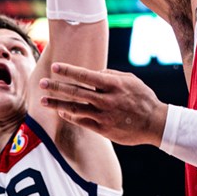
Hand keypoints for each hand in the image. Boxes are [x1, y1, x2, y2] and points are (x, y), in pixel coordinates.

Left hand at [39, 63, 168, 145]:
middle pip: (75, 92)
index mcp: (113, 85)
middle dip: (56, 87)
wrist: (155, 123)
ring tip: (43, 101)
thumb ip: (111, 75)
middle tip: (41, 83)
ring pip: (74, 108)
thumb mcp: (131, 80)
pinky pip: (81, 121)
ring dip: (57, 104)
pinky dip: (69, 116)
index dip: (69, 71)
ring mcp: (103, 115)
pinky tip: (61, 112)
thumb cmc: (143, 98)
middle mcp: (106, 99)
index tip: (55, 67)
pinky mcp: (103, 129)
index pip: (86, 75)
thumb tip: (94, 73)